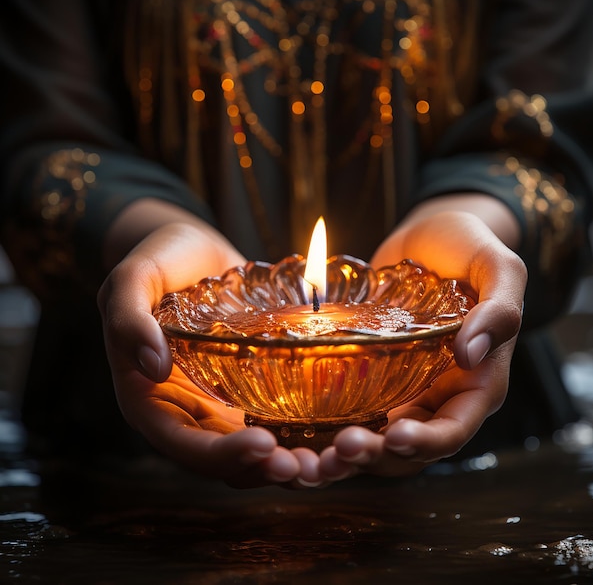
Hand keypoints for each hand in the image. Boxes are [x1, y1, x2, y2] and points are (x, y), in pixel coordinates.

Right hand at [97, 208, 313, 487]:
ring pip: (254, 450)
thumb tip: (154, 366)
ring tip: (327, 461)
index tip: (262, 444)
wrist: (192, 251)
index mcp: (150, 399)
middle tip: (307, 466)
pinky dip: (301, 432)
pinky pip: (276, 419)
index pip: (181, 443)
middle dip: (264, 469)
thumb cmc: (158, 261)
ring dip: (289, 461)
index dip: (220, 454)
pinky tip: (335, 430)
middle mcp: (186, 411)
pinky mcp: (250, 388)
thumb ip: (129, 317)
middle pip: (224, 460)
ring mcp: (221, 402)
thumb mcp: (132, 279)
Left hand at [318, 199, 526, 480]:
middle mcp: (439, 394)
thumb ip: (499, 309)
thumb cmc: (470, 247)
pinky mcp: (373, 373)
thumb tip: (472, 354)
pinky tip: (294, 427)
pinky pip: (352, 407)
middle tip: (337, 450)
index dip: (426, 442)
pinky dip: (327, 425)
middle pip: (409, 447)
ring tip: (310, 457)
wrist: (431, 236)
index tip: (393, 437)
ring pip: (376, 437)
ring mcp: (404, 386)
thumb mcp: (498, 267)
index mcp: (477, 381)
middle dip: (375, 456)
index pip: (455, 428)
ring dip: (345, 453)